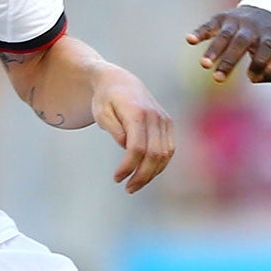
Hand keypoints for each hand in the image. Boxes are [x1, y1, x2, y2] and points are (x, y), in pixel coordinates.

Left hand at [91, 69, 174, 193]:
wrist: (120, 81)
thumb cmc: (106, 99)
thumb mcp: (101, 113)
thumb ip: (115, 130)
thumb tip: (127, 149)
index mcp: (137, 112)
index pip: (137, 147)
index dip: (128, 166)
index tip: (116, 178)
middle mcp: (155, 116)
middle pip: (154, 154)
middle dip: (142, 175)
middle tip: (128, 189)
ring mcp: (164, 120)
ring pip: (165, 154)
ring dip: (151, 174)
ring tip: (135, 185)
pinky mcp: (168, 124)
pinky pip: (168, 150)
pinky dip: (159, 165)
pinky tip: (146, 174)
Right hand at [186, 6, 270, 83]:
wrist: (266, 10)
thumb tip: (256, 77)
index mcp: (268, 37)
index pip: (263, 53)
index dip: (258, 66)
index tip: (252, 76)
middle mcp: (251, 28)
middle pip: (240, 43)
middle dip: (229, 61)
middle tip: (218, 79)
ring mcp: (235, 21)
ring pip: (224, 35)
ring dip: (213, 50)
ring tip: (204, 64)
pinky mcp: (222, 18)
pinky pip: (209, 24)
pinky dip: (200, 31)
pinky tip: (189, 39)